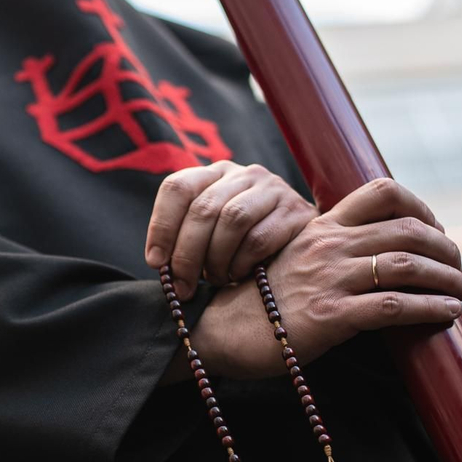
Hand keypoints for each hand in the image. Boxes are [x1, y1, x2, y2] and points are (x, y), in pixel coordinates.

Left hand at [145, 160, 317, 297]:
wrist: (305, 243)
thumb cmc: (246, 242)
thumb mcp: (214, 231)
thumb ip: (188, 238)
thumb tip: (160, 264)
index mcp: (214, 174)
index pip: (178, 187)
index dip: (162, 226)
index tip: (156, 261)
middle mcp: (243, 174)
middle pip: (203, 208)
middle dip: (187, 254)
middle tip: (183, 286)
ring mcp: (272, 189)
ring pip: (232, 219)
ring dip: (216, 258)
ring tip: (216, 280)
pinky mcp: (296, 211)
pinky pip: (260, 238)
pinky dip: (242, 262)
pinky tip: (239, 275)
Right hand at [191, 178, 461, 377]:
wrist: (217, 333)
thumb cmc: (256, 304)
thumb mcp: (291, 262)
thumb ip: (326, 253)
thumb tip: (368, 260)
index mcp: (321, 227)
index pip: (381, 193)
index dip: (421, 207)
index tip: (436, 231)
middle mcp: (328, 246)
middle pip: (406, 230)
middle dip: (445, 250)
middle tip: (460, 270)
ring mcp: (329, 279)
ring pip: (406, 265)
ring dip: (447, 279)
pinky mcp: (329, 316)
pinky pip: (392, 306)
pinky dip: (429, 308)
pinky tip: (446, 315)